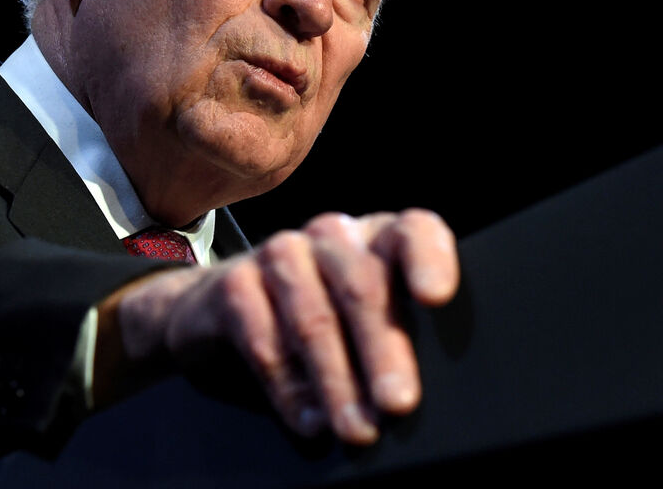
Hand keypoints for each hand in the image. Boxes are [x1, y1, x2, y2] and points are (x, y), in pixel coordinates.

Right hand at [106, 209, 457, 443]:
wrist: (227, 309)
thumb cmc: (325, 320)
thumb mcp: (370, 321)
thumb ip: (399, 339)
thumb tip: (413, 400)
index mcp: (380, 238)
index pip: (413, 233)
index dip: (427, 259)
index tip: (435, 298)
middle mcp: (332, 235)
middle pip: (362, 286)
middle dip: (382, 351)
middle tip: (397, 404)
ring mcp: (280, 254)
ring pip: (313, 318)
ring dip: (337, 380)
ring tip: (356, 429)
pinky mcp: (235, 283)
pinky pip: (264, 339)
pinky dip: (289, 388)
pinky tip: (309, 421)